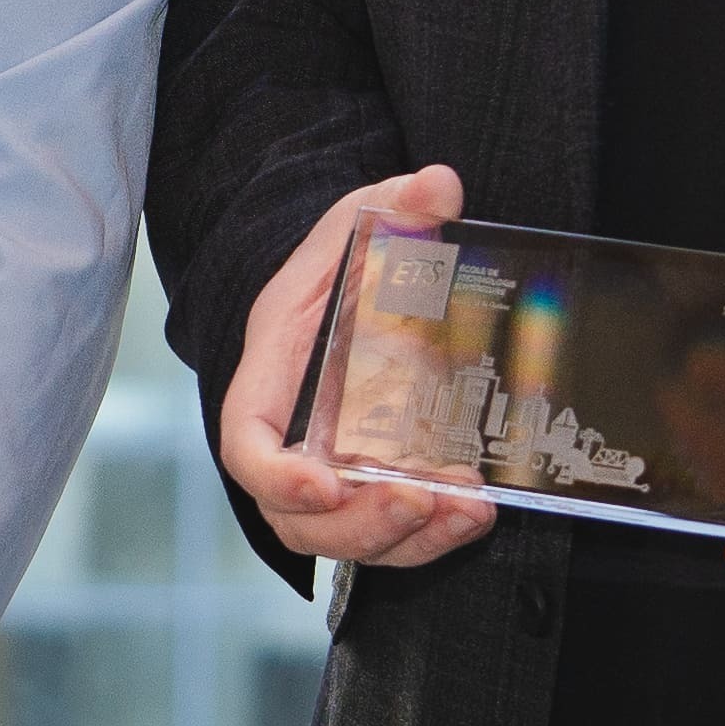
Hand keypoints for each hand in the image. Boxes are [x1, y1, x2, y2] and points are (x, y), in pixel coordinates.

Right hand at [211, 166, 502, 571]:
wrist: (356, 286)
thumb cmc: (339, 263)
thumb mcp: (360, 222)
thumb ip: (394, 203)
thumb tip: (438, 185)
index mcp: (271, 377)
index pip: (246, 445)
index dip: (275, 476)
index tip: (321, 484)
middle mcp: (294, 438)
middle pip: (295, 518)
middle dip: (356, 524)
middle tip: (418, 500)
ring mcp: (335, 470)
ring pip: (346, 540)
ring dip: (404, 540)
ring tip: (463, 513)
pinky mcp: (378, 485)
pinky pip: (395, 535)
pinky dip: (434, 537)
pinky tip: (477, 511)